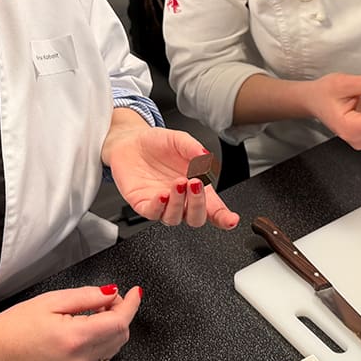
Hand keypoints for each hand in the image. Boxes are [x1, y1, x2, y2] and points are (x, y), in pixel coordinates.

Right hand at [0, 286, 140, 360]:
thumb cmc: (15, 326)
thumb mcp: (52, 300)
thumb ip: (87, 296)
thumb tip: (112, 293)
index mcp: (75, 338)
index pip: (119, 322)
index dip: (131, 305)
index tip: (135, 292)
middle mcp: (79, 360)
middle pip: (120, 337)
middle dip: (120, 314)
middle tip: (107, 298)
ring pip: (112, 349)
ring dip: (112, 328)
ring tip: (93, 312)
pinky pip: (98, 358)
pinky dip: (100, 341)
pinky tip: (85, 328)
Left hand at [107, 126, 238, 229]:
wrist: (129, 141)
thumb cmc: (157, 144)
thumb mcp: (179, 140)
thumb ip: (193, 148)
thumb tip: (205, 159)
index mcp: (196, 187)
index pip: (214, 209)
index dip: (224, 217)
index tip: (231, 219)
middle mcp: (181, 200)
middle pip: (196, 218)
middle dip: (199, 204)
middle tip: (196, 183)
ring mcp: (162, 204)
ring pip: (175, 218)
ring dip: (179, 203)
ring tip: (179, 183)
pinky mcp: (143, 204)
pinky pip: (153, 213)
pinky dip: (159, 206)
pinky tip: (162, 194)